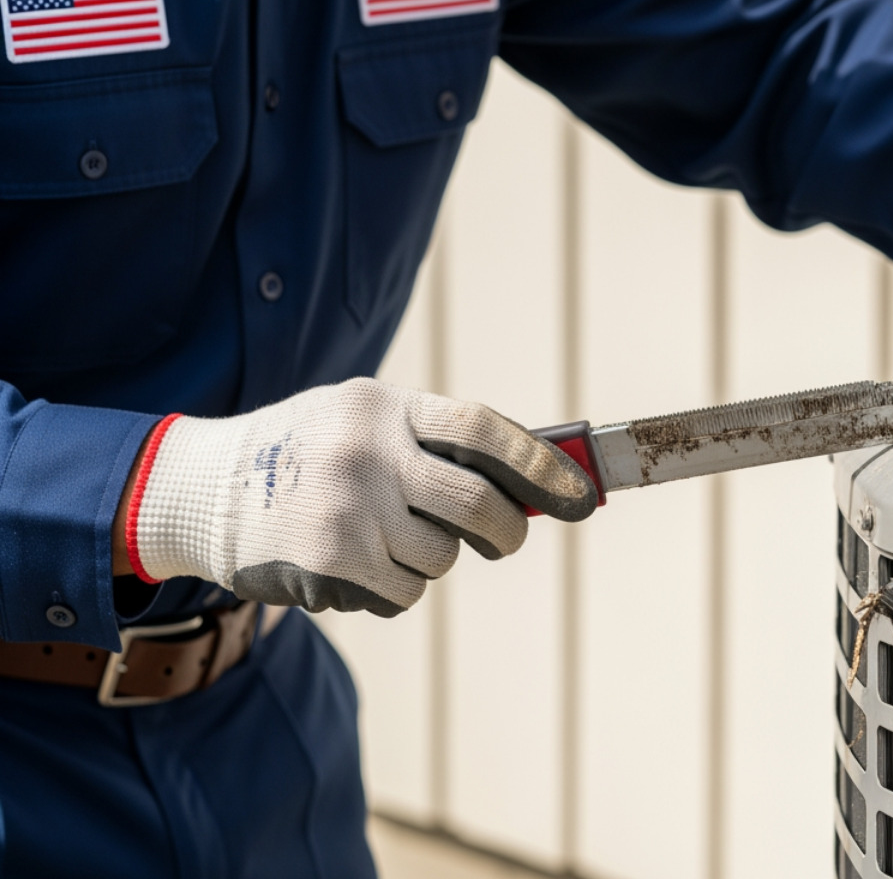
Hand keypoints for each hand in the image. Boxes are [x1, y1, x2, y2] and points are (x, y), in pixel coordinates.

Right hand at [120, 378, 597, 615]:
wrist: (204, 489)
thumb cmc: (314, 452)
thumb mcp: (368, 420)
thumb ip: (440, 443)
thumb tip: (544, 483)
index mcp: (387, 405)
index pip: (485, 429)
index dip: (542, 464)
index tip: (581, 497)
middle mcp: (369, 451)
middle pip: (479, 506)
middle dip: (504, 532)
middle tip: (502, 540)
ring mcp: (348, 508)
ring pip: (442, 558)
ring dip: (428, 559)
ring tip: (382, 537)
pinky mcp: (329, 561)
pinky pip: (404, 593)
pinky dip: (393, 588)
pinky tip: (353, 563)